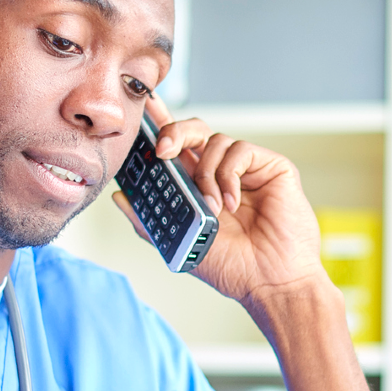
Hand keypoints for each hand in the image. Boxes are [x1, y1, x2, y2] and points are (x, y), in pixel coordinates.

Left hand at [112, 94, 368, 390]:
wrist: (270, 282)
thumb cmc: (234, 269)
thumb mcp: (179, 244)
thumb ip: (148, 221)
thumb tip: (120, 197)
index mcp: (199, 186)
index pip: (176, 147)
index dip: (159, 124)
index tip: (141, 108)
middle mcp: (222, 173)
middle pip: (193, 131)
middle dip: (172, 131)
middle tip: (161, 150)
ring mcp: (247, 169)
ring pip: (214, 139)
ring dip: (205, 173)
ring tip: (211, 207)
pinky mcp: (271, 167)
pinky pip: (240, 151)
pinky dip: (228, 175)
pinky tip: (230, 202)